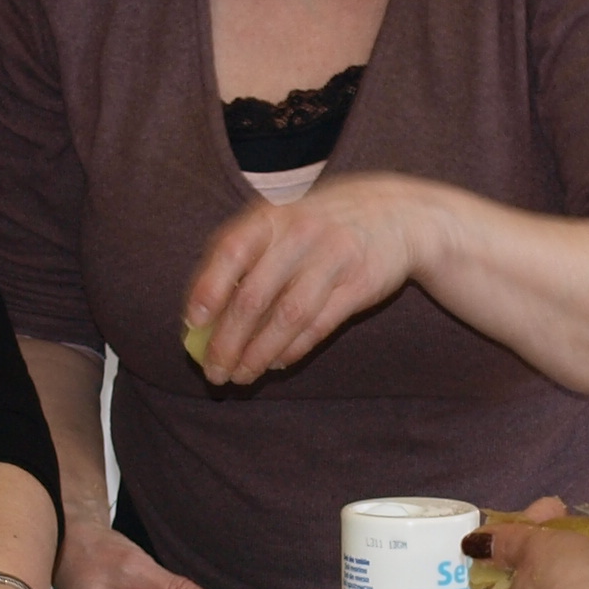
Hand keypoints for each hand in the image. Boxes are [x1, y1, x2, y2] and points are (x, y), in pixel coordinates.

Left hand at [181, 174, 432, 384]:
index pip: (231, 251)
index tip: (193, 323)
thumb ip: (243, 259)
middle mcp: (300, 234)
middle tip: (214, 371)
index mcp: (272, 217)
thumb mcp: (282, 223)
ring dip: (259, 353)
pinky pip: (319, 325)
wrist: (395, 214)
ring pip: (287, 317)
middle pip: (255, 296)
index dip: (209, 288)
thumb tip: (200, 319)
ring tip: (241, 375)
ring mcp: (332, 258)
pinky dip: (294, 348)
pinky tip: (276, 363)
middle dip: (228, 341)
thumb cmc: (319, 224)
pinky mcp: (359, 285)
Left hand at [468, 496, 588, 588]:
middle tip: (562, 510)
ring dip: (577, 559)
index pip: (501, 574)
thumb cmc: (572, 585)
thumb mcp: (534, 549)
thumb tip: (470, 546)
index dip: (513, 539)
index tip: (535, 514)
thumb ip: (506, 542)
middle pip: (537, 579)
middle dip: (547, 543)